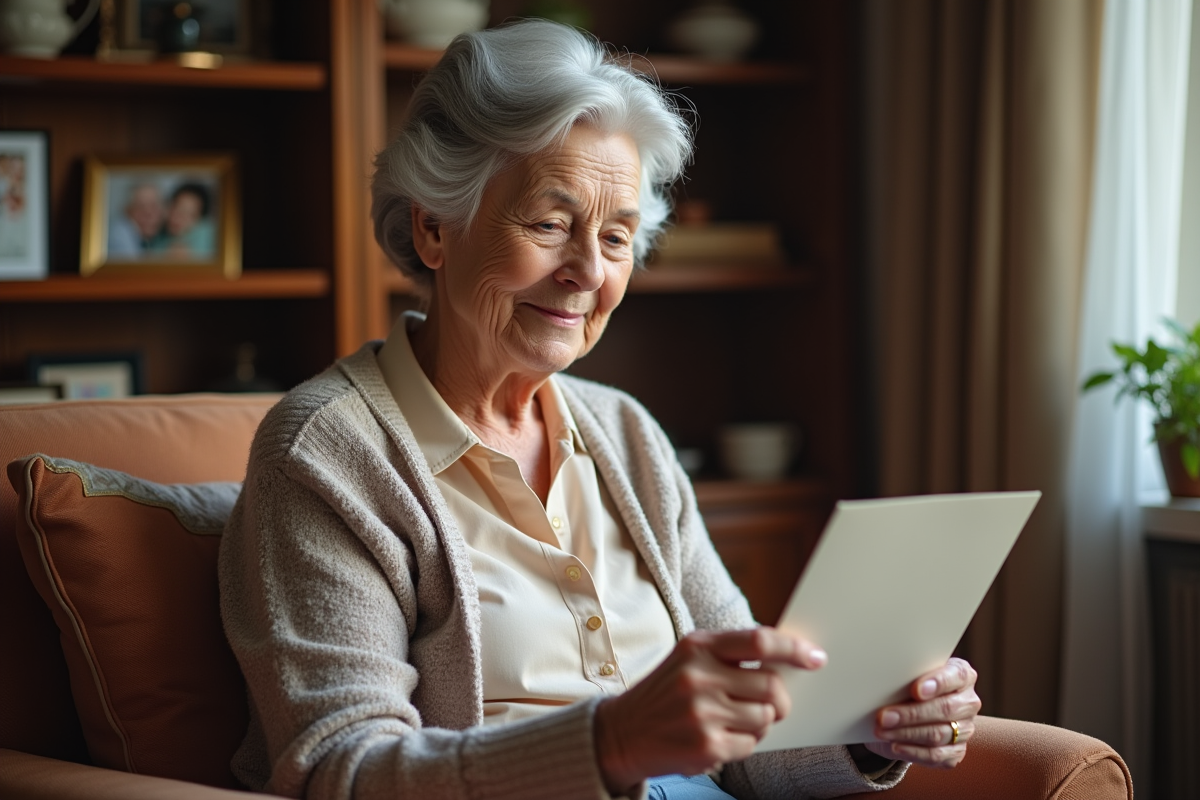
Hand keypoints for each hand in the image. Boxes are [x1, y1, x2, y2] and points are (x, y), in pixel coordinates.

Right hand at [594, 628, 826, 794]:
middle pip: (772, 685)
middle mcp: (699, 676)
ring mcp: (702, 713)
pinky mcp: (706, 746)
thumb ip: (731, 653)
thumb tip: (788, 658)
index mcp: (698, 646)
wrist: (621, 732)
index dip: (794, 649)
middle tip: (769, 704)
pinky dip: (743, 743)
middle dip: (779, 699)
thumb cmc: (666, 693)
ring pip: (765, 718)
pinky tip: (718, 738)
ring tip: (731, 721)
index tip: (816, 658)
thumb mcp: (689, 658)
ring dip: (758, 723)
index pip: (759, 641)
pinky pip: (751, 744)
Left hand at [863, 657, 980, 768]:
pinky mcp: (956, 751)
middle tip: (884, 716)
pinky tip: (895, 746)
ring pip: (938, 734)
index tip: (916, 690)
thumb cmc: (911, 685)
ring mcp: (965, 729)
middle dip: (912, 714)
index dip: (937, 683)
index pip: (956, 676)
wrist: (913, 710)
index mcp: (962, 675)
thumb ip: (906, 676)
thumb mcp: (910, 675)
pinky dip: (912, 751)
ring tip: (881, 731)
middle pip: (945, 709)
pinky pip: (936, 755)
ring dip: (906, 734)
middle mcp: (968, 702)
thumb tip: (883, 682)